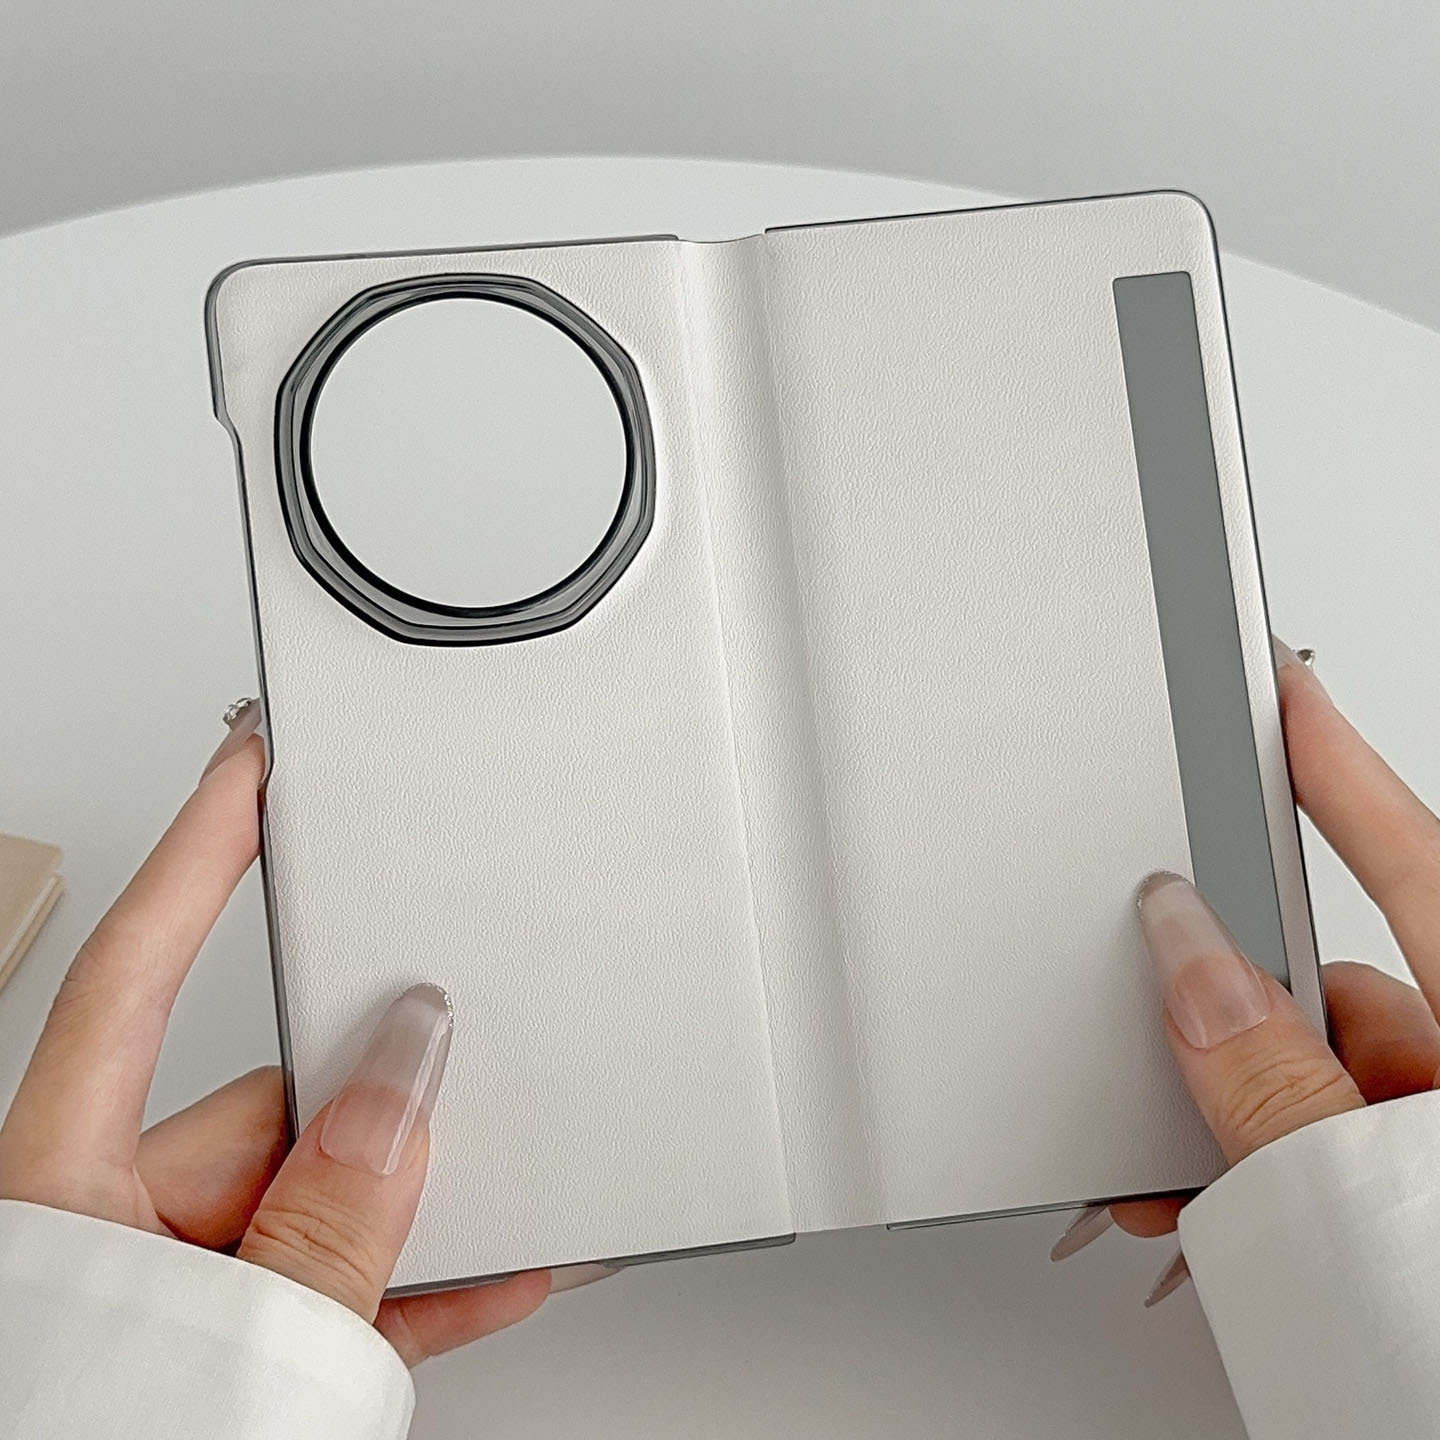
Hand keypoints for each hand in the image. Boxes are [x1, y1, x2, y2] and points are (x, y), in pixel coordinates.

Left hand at [0, 701, 556, 1364]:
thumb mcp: (221, 1341)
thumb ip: (329, 1213)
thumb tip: (410, 1068)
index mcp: (57, 1187)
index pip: (141, 969)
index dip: (203, 852)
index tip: (257, 764)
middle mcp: (114, 1225)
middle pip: (272, 1103)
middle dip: (381, 1079)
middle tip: (474, 1024)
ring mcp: (186, 1292)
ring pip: (332, 1203)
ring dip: (432, 1189)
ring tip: (531, 1149)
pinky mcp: (245, 1356)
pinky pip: (358, 1291)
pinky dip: (439, 1277)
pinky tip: (521, 1254)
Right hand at [1051, 640, 1439, 1303]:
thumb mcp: (1368, 1203)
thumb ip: (1269, 1075)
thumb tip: (1187, 954)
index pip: (1410, 853)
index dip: (1336, 760)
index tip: (1287, 685)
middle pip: (1338, 996)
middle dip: (1226, 1025)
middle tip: (1145, 1054)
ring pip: (1317, 1089)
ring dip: (1221, 1124)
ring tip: (1155, 1191)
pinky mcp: (1422, 1208)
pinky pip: (1325, 1155)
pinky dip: (1249, 1175)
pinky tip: (1193, 1212)